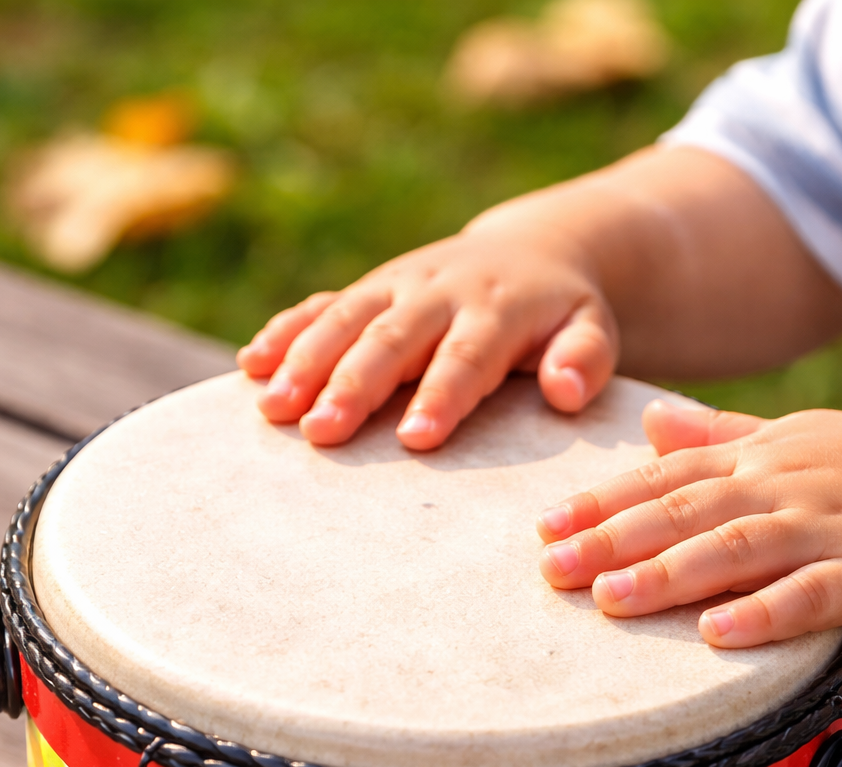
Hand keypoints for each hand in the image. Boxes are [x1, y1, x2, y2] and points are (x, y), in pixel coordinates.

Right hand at [237, 207, 617, 449]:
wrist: (532, 252)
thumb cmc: (561, 316)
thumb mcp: (592, 329)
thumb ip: (584, 358)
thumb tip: (564, 390)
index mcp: (496, 308)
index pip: (466, 356)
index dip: (441, 395)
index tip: (416, 438)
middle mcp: (438, 291)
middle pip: (391, 340)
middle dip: (352, 384)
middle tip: (321, 432)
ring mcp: (396, 286)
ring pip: (344, 320)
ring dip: (303, 362)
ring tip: (272, 410)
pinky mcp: (368, 290)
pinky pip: (320, 306)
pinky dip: (283, 332)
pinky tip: (249, 367)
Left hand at [536, 397, 841, 646]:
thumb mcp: (798, 443)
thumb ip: (721, 439)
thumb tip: (650, 424)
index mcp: (763, 457)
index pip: (668, 475)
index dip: (604, 500)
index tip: (545, 527)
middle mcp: (787, 485)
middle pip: (687, 510)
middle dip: (614, 539)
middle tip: (553, 568)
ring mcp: (830, 529)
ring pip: (738, 548)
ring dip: (670, 574)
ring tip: (610, 600)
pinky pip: (811, 596)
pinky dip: (762, 614)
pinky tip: (715, 635)